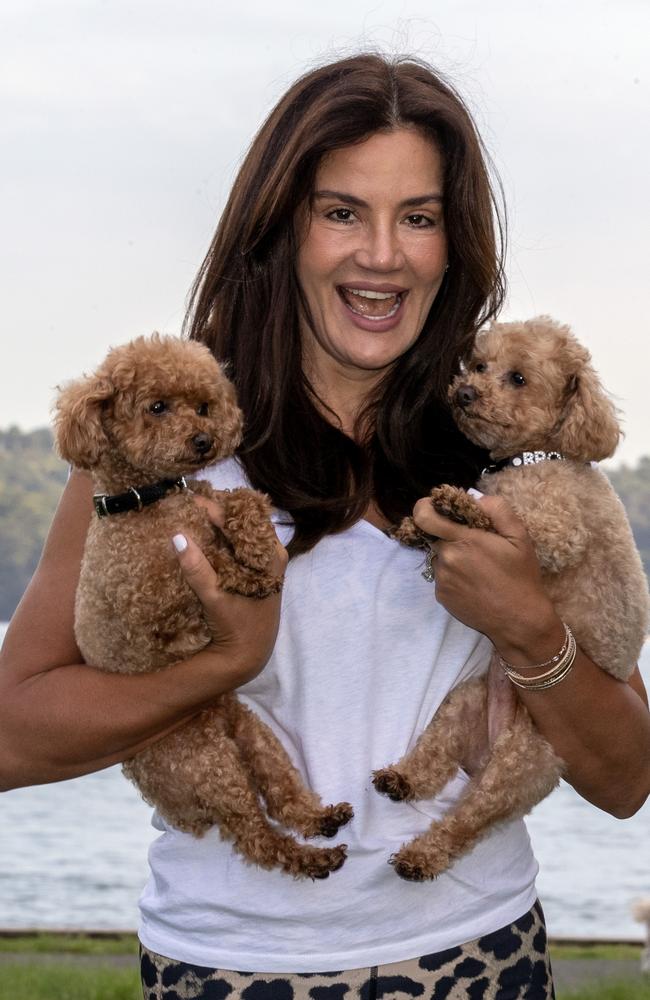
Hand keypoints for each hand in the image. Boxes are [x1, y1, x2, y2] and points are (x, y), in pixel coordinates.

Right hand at [172, 496, 287, 685]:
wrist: (249, 653)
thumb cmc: (236, 626)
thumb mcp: (214, 596)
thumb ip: (197, 568)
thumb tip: (178, 536)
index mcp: (269, 555)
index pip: (243, 520)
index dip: (216, 508)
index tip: (191, 500)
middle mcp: (272, 554)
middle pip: (245, 521)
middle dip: (218, 511)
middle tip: (191, 503)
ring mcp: (265, 561)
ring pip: (243, 531)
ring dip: (220, 523)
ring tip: (194, 513)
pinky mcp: (257, 570)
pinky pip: (241, 544)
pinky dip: (223, 537)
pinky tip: (204, 534)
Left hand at [412, 493, 561, 660]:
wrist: (519, 620)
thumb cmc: (521, 576)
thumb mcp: (519, 537)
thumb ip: (497, 509)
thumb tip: (474, 499)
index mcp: (463, 540)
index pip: (424, 516)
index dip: (425, 507)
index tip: (436, 508)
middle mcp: (446, 558)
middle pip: (436, 537)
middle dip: (451, 536)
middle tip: (476, 547)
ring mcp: (442, 579)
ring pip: (440, 557)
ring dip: (453, 557)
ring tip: (479, 569)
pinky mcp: (441, 596)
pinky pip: (442, 577)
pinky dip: (454, 576)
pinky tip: (475, 585)